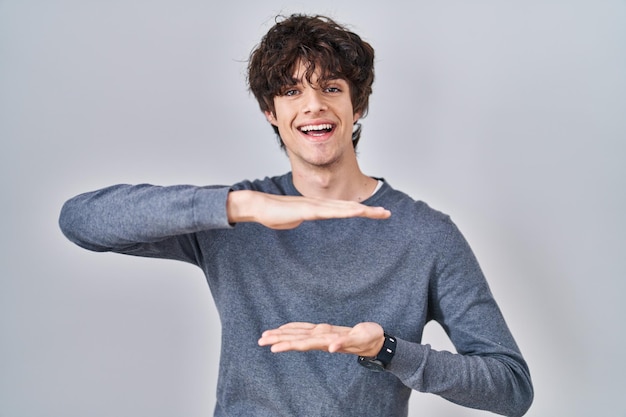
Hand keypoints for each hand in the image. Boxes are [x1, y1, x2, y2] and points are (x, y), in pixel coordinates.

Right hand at [227, 190, 390, 229]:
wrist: (258, 206)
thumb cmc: (272, 214)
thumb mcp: (292, 220)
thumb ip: (300, 218)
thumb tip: (301, 218)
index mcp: (318, 207)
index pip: (344, 209)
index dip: (360, 210)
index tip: (375, 214)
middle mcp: (320, 204)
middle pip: (349, 207)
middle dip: (369, 210)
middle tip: (388, 214)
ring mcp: (315, 206)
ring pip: (344, 208)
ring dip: (363, 210)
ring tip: (380, 213)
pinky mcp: (309, 210)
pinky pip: (331, 212)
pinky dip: (346, 212)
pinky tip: (357, 213)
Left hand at [258, 322, 384, 356]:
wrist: (375, 341)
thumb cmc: (370, 339)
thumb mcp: (360, 339)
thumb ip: (345, 343)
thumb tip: (331, 348)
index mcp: (327, 340)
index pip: (303, 343)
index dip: (288, 344)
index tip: (272, 347)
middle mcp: (321, 339)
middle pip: (296, 339)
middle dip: (278, 339)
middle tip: (260, 340)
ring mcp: (322, 335)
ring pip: (298, 334)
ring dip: (282, 334)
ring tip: (266, 335)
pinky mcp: (325, 331)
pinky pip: (306, 328)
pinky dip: (293, 327)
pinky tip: (285, 329)